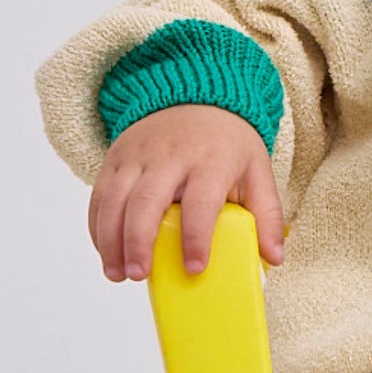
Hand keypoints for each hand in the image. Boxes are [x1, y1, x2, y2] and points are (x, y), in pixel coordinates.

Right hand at [88, 104, 285, 280]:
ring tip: (117, 275)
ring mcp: (138, 155)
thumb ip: (267, 215)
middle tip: (139, 275)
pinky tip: (107, 253)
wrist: (196, 97)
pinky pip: (99, 195)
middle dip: (139, 242)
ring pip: (115, 199)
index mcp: (211, 160)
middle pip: (147, 201)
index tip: (195, 268)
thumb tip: (274, 259)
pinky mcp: (115, 157)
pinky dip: (97, 226)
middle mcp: (170, 155)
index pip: (201, 201)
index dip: (197, 237)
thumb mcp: (257, 172)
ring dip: (111, 240)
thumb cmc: (227, 144)